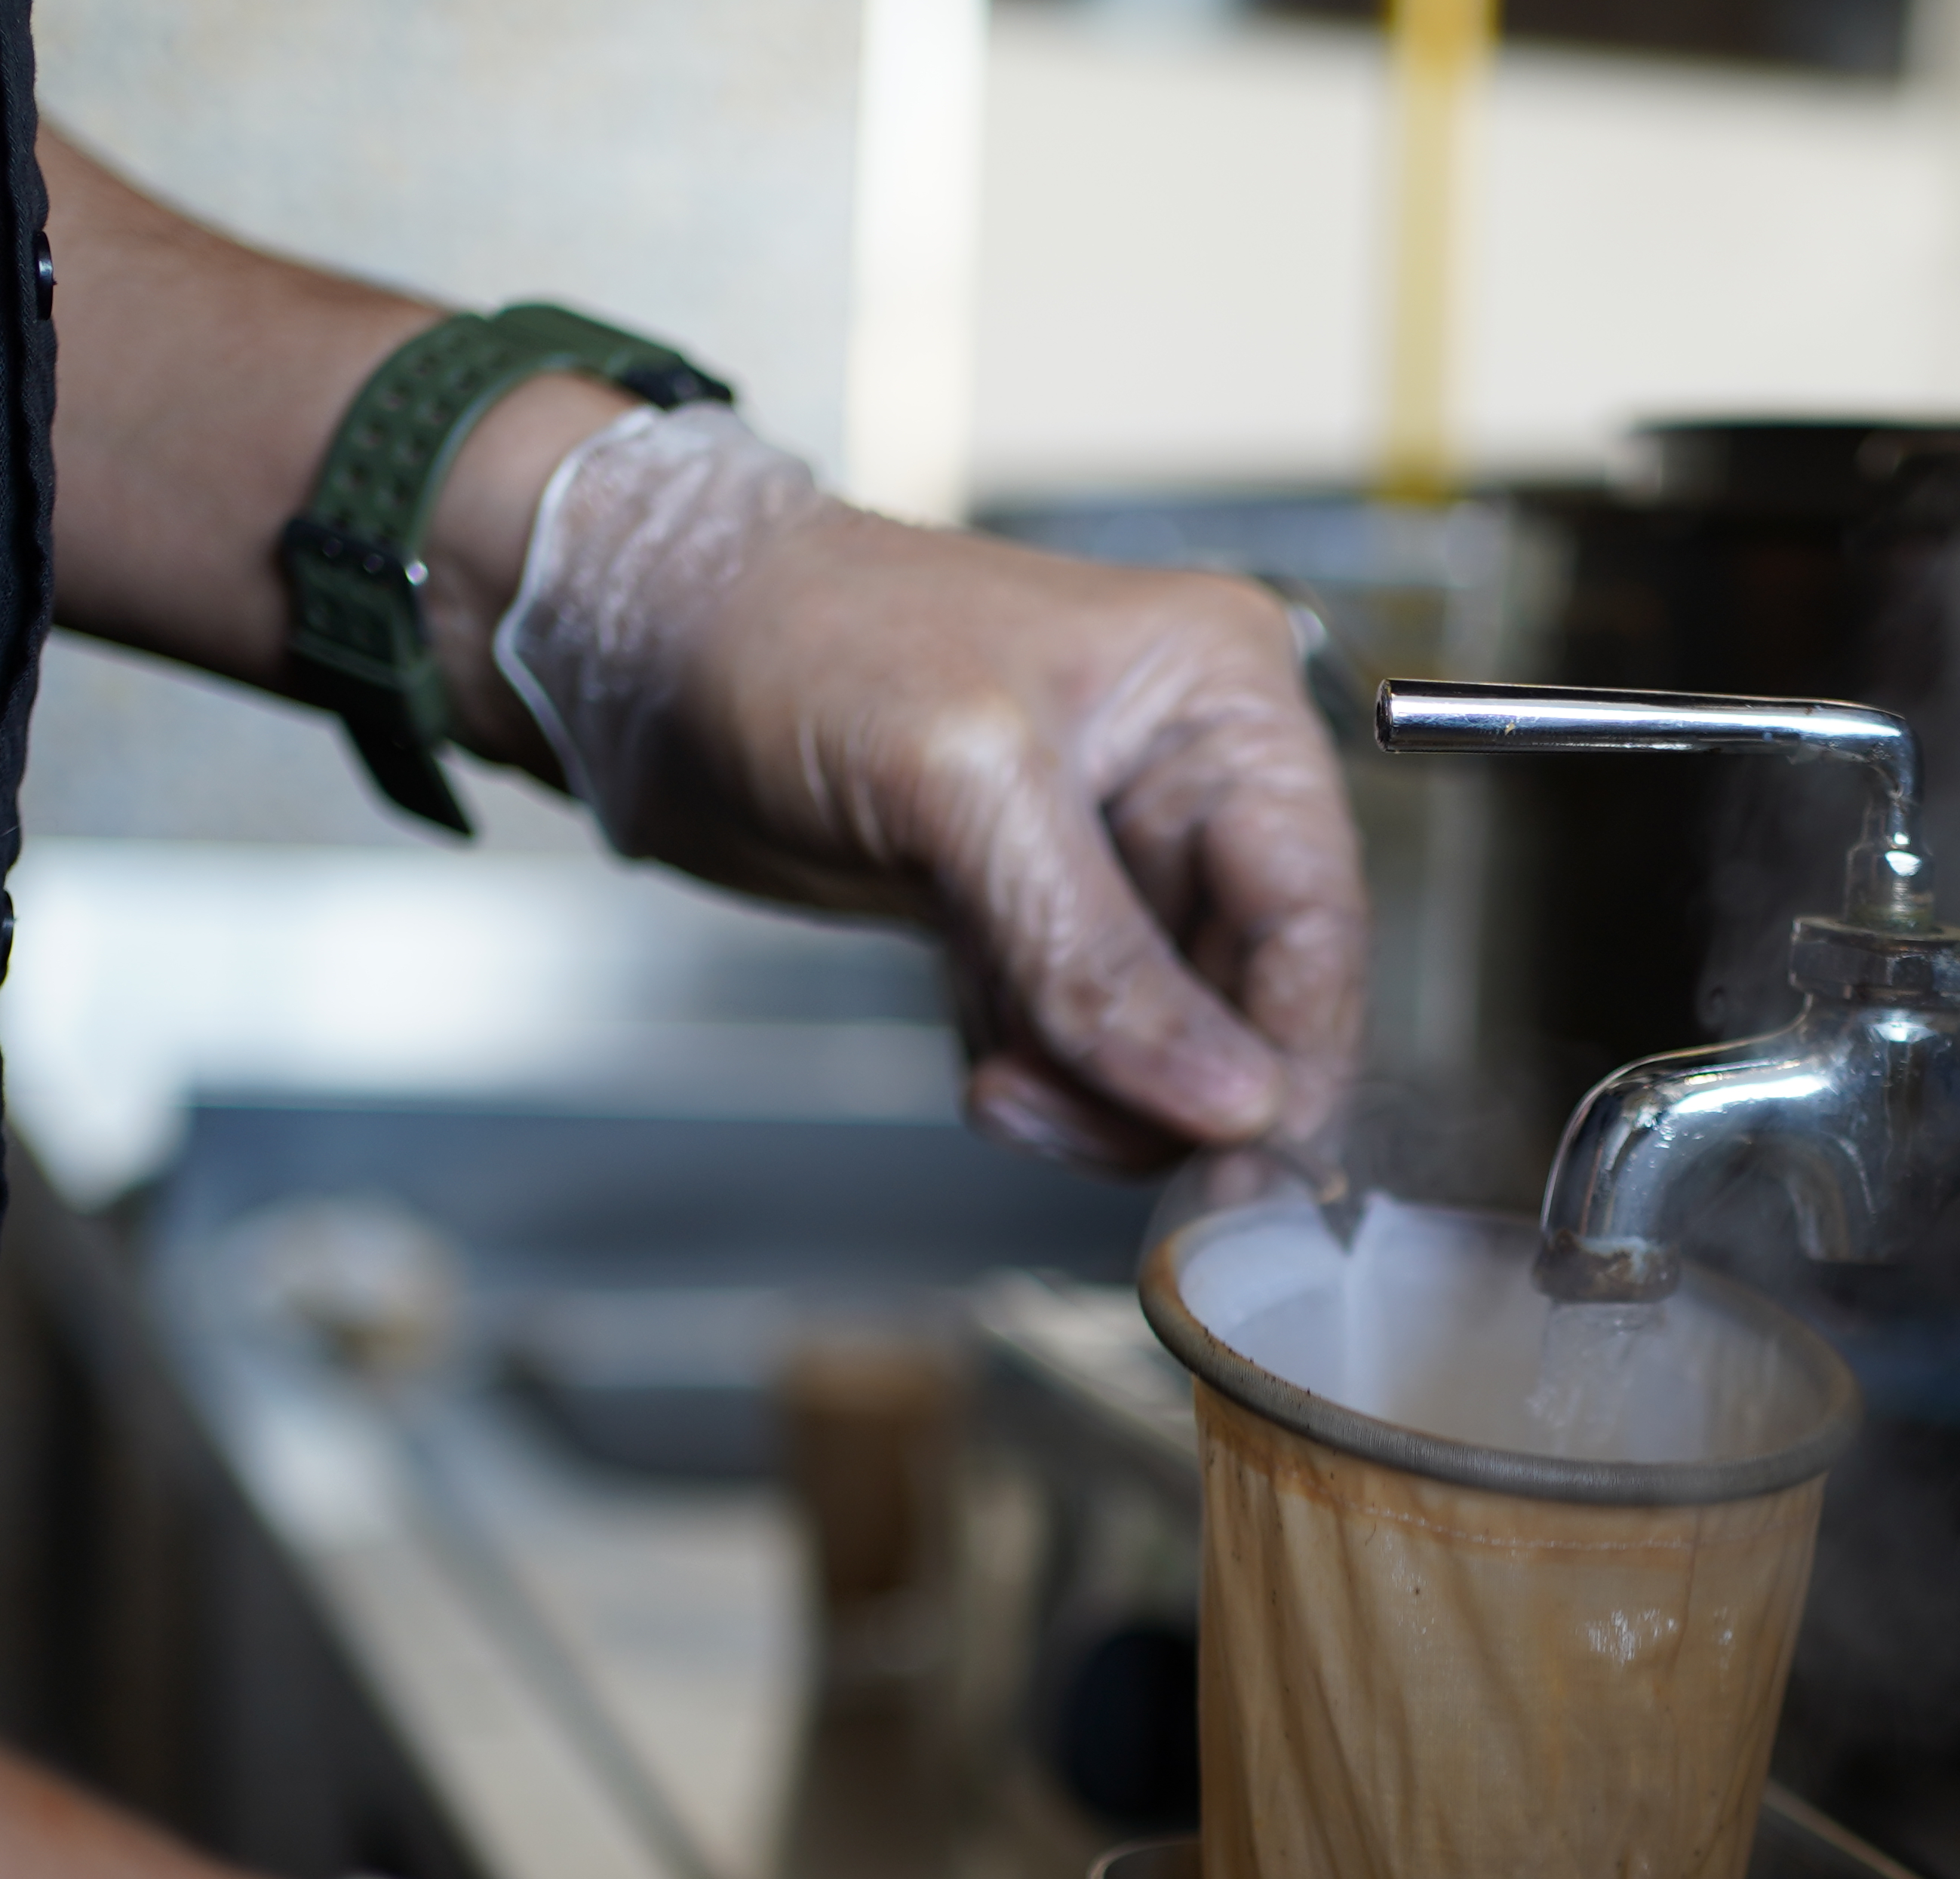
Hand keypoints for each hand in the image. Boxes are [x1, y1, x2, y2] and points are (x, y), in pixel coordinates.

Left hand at [496, 412, 1368, 1174]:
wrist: (642, 645)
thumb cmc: (795, 637)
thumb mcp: (963, 786)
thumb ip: (1096, 955)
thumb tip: (1228, 1100)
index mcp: (1220, 702)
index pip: (1317, 913)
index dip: (1292, 1051)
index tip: (1248, 1161)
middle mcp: (1186, 779)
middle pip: (1253, 998)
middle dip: (1172, 1084)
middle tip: (1076, 1128)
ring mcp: (1110, 859)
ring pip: (1169, 1043)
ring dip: (1096, 1097)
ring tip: (1004, 1087)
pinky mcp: (1035, 917)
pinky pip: (1086, 1046)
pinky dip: (1045, 1081)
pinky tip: (984, 1058)